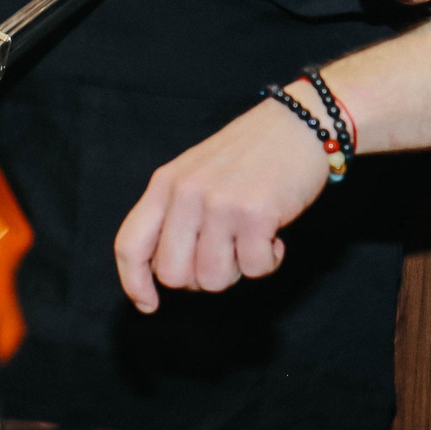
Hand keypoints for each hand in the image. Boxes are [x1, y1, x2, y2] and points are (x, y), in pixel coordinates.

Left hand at [114, 91, 333, 312]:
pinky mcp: (256, 214)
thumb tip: (167, 274)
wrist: (300, 124)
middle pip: (173, 275)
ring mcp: (219, 204)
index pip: (130, 244)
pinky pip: (255, 269)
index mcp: (164, 185)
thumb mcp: (195, 174)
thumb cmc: (250, 156)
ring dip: (238, 271)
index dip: (134, 283)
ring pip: (213, 279)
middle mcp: (185, 194)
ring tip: (251, 241)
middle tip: (225, 258)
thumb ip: (176, 214)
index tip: (148, 305)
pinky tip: (274, 235)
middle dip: (200, 280)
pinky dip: (270, 261)